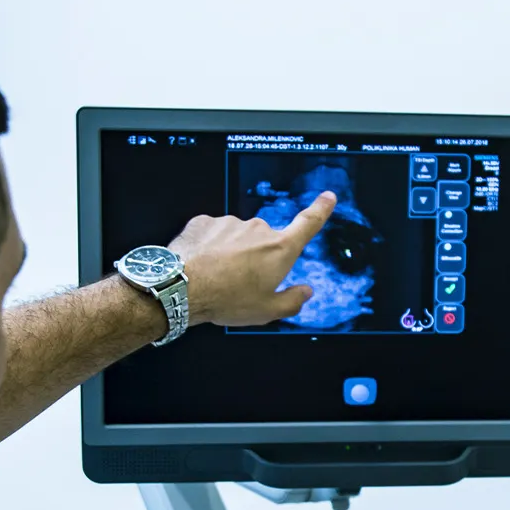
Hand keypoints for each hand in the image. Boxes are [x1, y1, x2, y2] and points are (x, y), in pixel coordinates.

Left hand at [169, 192, 335, 326]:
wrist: (182, 288)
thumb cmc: (226, 300)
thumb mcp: (266, 311)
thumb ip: (291, 301)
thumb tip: (306, 292)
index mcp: (279, 250)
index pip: (307, 224)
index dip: (320, 210)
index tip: (328, 197)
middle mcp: (258, 229)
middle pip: (264, 241)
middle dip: (256, 256)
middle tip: (241, 282)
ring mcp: (230, 222)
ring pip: (236, 238)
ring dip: (231, 252)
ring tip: (217, 277)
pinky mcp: (205, 221)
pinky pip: (213, 234)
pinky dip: (210, 247)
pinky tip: (202, 264)